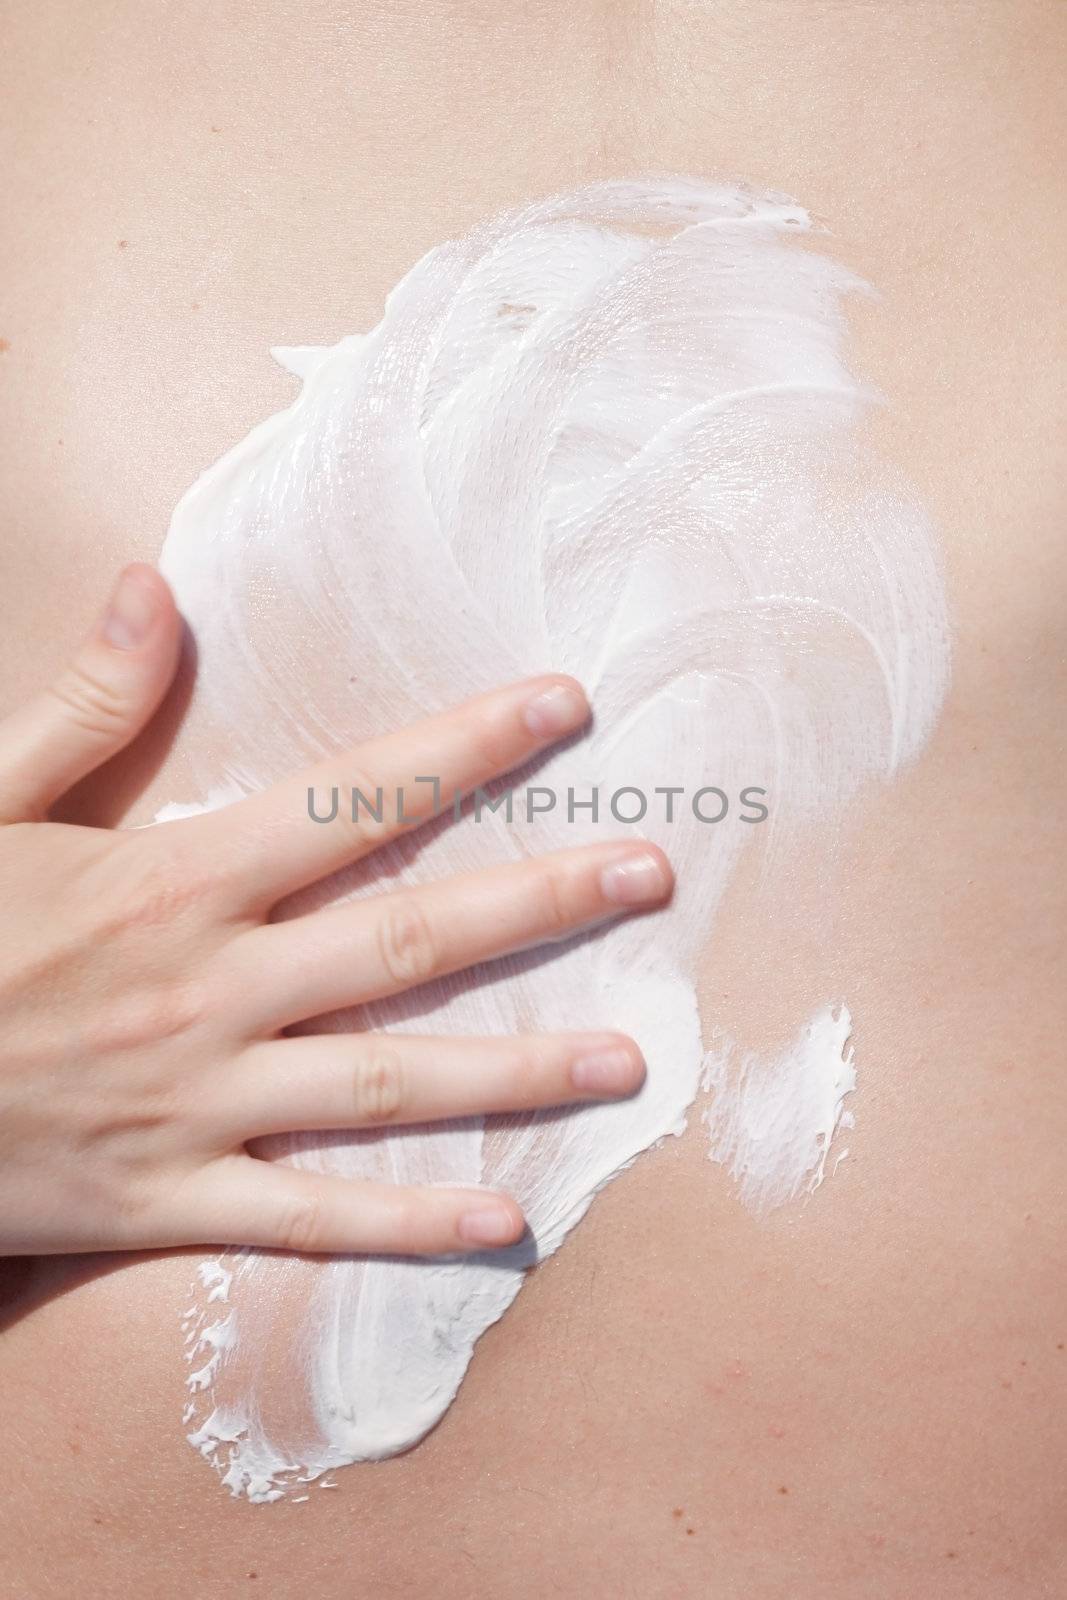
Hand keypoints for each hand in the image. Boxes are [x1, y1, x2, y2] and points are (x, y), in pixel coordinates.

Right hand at [0, 565, 671, 1256]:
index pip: (351, 796)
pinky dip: (406, 1226)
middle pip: (405, 939)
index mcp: (171, 878)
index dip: (466, 747)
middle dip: (538, 901)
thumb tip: (154, 586)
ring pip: (385, 1085)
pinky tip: (508, 1219)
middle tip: (652, 877)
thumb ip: (82, 704)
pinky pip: (307, 1219)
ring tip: (630, 1059)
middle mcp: (208, 987)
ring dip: (514, 1072)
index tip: (564, 709)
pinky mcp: (168, 1198)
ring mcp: (197, 1101)